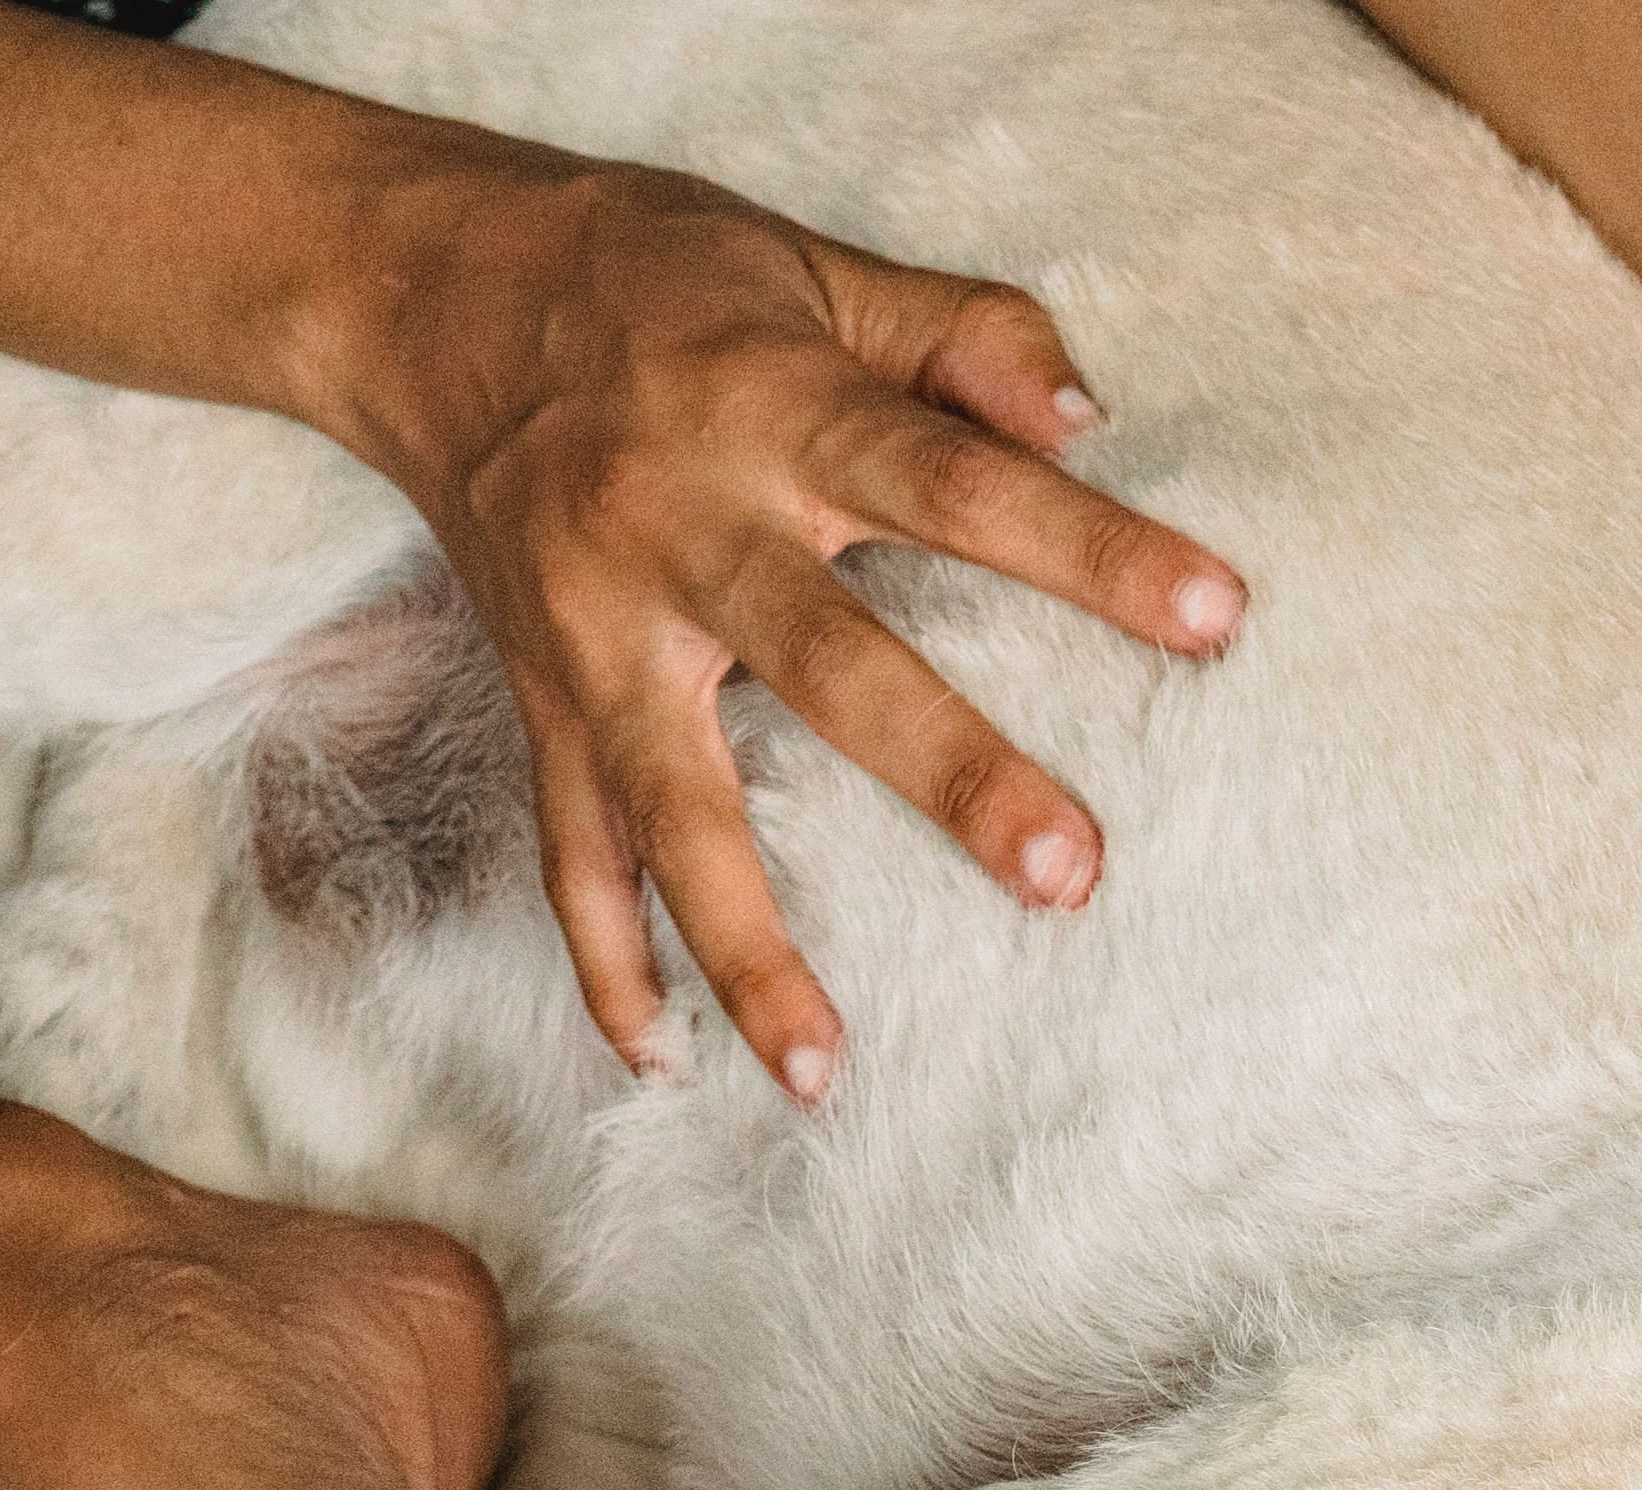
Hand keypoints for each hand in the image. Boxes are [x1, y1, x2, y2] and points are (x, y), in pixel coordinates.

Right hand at [304, 156, 1250, 1095]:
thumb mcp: (812, 266)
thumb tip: (1090, 418)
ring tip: (824, 1069)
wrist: (426, 289)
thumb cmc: (654, 277)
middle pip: (830, 667)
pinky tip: (660, 1064)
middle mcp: (679, 533)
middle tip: (1067, 872)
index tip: (1214, 615)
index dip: (1087, 548)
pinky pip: (568, 851)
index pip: (955, 483)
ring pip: (678, 808)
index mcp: (771, 413)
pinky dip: (606, 961)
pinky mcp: (539, 698)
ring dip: (745, 944)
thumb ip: (961, 337)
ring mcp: (597, 634)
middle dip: (950, 774)